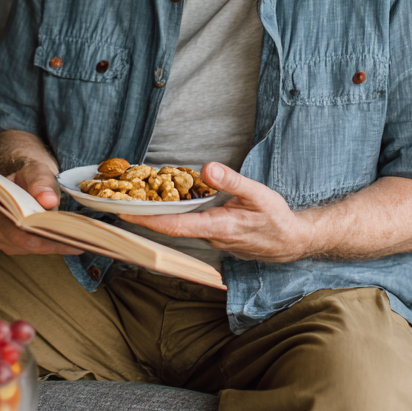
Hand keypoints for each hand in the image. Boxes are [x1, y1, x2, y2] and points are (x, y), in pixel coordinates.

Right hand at [0, 155, 81, 256]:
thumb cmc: (31, 175)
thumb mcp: (37, 171)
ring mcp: (2, 236)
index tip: (67, 235)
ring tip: (76, 242)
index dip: (40, 232)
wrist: (28, 179)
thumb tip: (48, 200)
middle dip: (50, 243)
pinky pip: (31, 249)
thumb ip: (41, 183)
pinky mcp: (13, 244)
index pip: (16, 224)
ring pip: (27, 249)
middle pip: (22, 241)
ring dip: (51, 246)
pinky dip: (49, 247)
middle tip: (78, 242)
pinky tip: (67, 243)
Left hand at [118, 162, 309, 262]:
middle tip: (119, 204)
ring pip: (181, 229)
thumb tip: (207, 167)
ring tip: (136, 201)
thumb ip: (232, 180)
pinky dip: (175, 218)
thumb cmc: (276, 219)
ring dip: (159, 217)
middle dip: (145, 218)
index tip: (125, 214)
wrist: (292, 242)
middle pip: (171, 229)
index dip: (148, 220)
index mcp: (218, 228)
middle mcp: (211, 239)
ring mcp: (213, 242)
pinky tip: (166, 206)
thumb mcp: (258, 194)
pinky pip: (191, 229)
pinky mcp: (216, 239)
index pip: (175, 226)